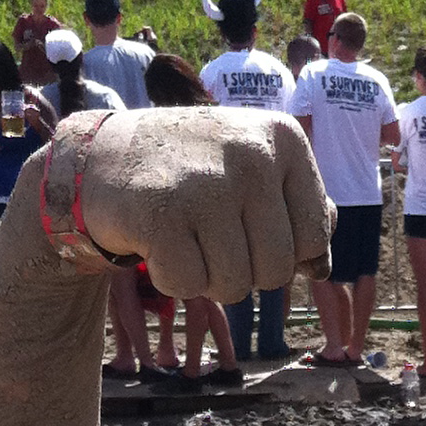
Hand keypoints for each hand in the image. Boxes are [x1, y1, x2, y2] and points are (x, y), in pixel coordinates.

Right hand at [76, 108, 329, 302]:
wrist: (104, 156)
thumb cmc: (195, 174)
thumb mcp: (255, 171)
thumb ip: (301, 208)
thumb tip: (321, 264)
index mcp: (283, 138)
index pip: (314, 238)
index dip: (283, 251)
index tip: (248, 223)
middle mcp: (249, 153)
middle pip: (277, 270)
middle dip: (245, 271)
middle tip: (210, 233)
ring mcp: (205, 183)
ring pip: (236, 286)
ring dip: (208, 278)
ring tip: (185, 234)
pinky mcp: (161, 215)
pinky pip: (189, 286)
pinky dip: (171, 278)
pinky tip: (157, 241)